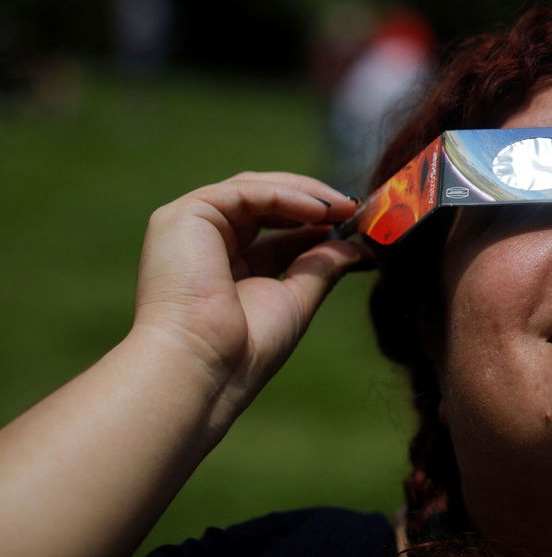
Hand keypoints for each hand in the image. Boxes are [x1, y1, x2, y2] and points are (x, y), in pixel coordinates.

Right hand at [132, 172, 370, 417]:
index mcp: (226, 264)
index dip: (317, 220)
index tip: (357, 222)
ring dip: (305, 193)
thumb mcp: (297, 298)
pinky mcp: (185, 216)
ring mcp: (191, 226)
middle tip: (355, 208)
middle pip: (265, 200)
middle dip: (314, 200)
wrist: (204, 366)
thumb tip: (362, 248)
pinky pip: (244, 192)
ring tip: (344, 208)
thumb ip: (323, 265)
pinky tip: (320, 211)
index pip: (276, 227)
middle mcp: (205, 241)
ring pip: (255, 189)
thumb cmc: (245, 346)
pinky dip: (285, 196)